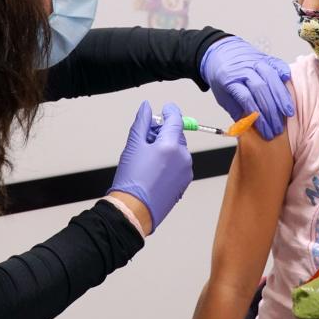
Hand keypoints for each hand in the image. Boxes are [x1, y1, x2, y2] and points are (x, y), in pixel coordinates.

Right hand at [108, 101, 192, 232]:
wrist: (134, 210)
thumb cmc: (132, 181)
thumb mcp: (133, 145)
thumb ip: (142, 122)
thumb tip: (146, 107)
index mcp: (172, 145)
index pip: (176, 119)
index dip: (169, 111)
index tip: (165, 108)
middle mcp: (183, 157)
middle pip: (176, 134)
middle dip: (163, 132)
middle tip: (146, 138)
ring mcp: (186, 171)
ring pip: (177, 150)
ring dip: (166, 148)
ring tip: (147, 158)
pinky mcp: (184, 183)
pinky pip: (178, 165)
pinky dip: (169, 162)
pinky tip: (153, 170)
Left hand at [200, 36, 292, 139]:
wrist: (220, 52)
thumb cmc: (221, 76)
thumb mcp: (222, 96)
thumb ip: (237, 111)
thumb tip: (251, 129)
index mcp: (229, 79)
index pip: (246, 99)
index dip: (257, 117)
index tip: (265, 130)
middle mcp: (243, 69)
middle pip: (261, 90)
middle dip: (271, 111)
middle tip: (278, 127)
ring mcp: (255, 61)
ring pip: (271, 77)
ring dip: (282, 97)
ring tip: (288, 113)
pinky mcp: (265, 57)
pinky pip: (277, 64)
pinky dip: (284, 72)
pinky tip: (288, 82)